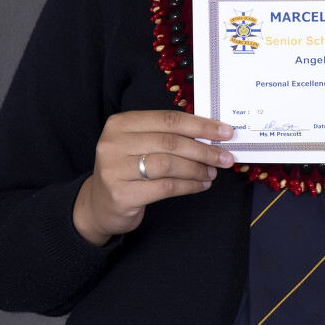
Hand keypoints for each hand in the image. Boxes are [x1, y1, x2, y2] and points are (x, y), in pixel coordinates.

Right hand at [74, 111, 234, 246]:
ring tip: (212, 172)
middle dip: (204, 149)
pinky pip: (165, 187)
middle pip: (170, 142)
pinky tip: (201, 185)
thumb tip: (211, 136)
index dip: (200, 125)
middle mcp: (114, 143)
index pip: (168, 119)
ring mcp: (115, 169)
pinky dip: (189, 186)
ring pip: (168, 164)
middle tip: (225, 157)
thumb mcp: (140, 145)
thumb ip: (167, 136)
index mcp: (121, 123)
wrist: (99, 204)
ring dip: (197, 169)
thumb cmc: (128, 170)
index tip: (225, 132)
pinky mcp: (122, 194)